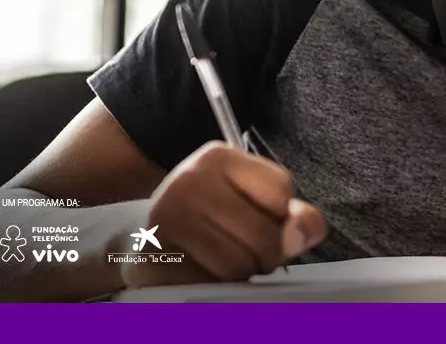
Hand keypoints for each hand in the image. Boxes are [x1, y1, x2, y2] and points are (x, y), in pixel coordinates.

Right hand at [117, 142, 325, 287]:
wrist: (146, 240)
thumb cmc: (213, 219)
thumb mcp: (259, 203)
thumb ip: (297, 217)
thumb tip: (298, 235)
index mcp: (218, 157)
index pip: (280, 190)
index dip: (279, 214)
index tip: (258, 216)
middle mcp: (188, 180)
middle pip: (263, 234)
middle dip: (264, 253)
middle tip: (242, 248)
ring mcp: (166, 219)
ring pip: (238, 266)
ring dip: (240, 274)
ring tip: (221, 261)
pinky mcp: (153, 258)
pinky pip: (209, 286)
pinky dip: (213, 288)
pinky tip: (201, 272)